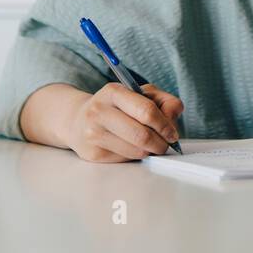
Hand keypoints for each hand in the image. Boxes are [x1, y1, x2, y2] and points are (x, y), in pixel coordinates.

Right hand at [67, 82, 183, 162]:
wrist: (78, 120)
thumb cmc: (116, 106)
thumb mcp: (140, 94)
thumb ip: (163, 101)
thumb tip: (174, 114)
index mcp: (113, 92)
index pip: (146, 111)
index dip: (165, 125)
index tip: (172, 133)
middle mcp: (99, 111)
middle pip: (142, 135)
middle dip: (161, 143)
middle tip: (165, 144)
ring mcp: (93, 134)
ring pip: (136, 151)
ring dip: (150, 151)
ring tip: (151, 145)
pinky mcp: (93, 154)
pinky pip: (126, 160)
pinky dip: (136, 156)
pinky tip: (132, 148)